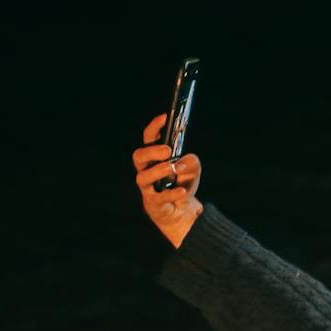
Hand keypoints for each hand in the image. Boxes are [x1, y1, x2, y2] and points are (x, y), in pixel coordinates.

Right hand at [133, 114, 202, 247]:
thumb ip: (192, 162)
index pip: (149, 138)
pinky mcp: (153, 203)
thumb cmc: (182, 184)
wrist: (181, 212)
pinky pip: (159, 197)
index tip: (165, 117)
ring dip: (159, 171)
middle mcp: (146, 170)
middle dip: (151, 151)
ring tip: (173, 168)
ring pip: (142, 177)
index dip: (154, 127)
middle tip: (168, 150)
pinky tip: (182, 190)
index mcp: (154, 158)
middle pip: (138, 156)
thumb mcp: (192, 171)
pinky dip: (172, 193)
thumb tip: (184, 161)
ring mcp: (148, 188)